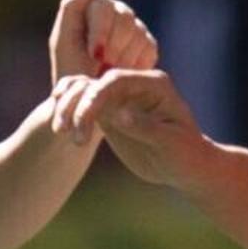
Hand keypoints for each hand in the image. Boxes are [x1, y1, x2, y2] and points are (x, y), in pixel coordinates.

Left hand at [49, 0, 162, 87]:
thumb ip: (71, 6)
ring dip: (123, 58)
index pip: (102, 8)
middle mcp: (115, 10)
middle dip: (113, 48)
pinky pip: (148, 47)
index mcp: (92, 5)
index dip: (100, 32)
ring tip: (109, 73)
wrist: (89, 101)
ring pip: (138, 33)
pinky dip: (136, 64)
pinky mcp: (147, 43)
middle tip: (103, 69)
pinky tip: (123, 74)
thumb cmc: (70, 71)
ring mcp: (133, 26)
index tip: (95, 55)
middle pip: (124, 19)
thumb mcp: (63, 40)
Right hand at [57, 66, 207, 188]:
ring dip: (71, 110)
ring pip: (87, 94)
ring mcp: (121, 100)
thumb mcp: (170, 142)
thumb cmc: (186, 153)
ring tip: (63, 133)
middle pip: (98, 85)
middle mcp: (134, 87)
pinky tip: (62, 128)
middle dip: (80, 105)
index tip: (83, 117)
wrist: (186, 167)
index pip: (117, 81)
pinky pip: (85, 108)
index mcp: (153, 84)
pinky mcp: (110, 115)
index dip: (96, 95)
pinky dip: (71, 116)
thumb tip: (119, 115)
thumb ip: (145, 126)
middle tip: (69, 132)